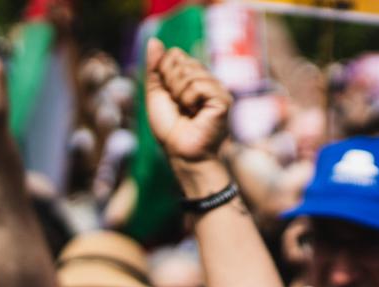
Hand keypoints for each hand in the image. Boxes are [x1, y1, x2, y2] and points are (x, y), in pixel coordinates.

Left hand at [145, 40, 231, 171]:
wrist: (181, 153)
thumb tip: (154, 40)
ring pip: (189, 72)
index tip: (169, 96)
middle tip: (178, 106)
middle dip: (170, 83)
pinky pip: (199, 85)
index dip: (164, 73)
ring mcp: (218, 89)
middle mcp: (208, 80)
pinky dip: (189, 99)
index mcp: (194, 77)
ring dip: (179, 94)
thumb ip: (155, 67)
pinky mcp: (224, 100)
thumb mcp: (156, 93)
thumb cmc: (170, 129)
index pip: (175, 54)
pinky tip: (195, 113)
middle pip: (181, 59)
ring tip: (187, 111)